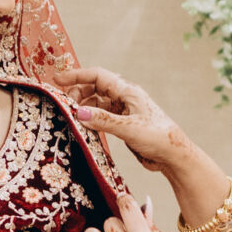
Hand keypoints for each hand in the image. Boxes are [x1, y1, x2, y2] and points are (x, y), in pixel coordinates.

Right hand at [58, 64, 189, 176]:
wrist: (173, 156)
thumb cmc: (157, 137)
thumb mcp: (128, 128)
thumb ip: (104, 120)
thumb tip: (78, 112)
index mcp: (128, 92)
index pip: (98, 76)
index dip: (77, 76)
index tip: (58, 79)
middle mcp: (125, 98)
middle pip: (95, 87)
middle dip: (78, 92)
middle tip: (64, 104)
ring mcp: (124, 111)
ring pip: (98, 103)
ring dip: (84, 107)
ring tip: (72, 116)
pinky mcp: (123, 125)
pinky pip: (102, 117)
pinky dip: (91, 119)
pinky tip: (83, 127)